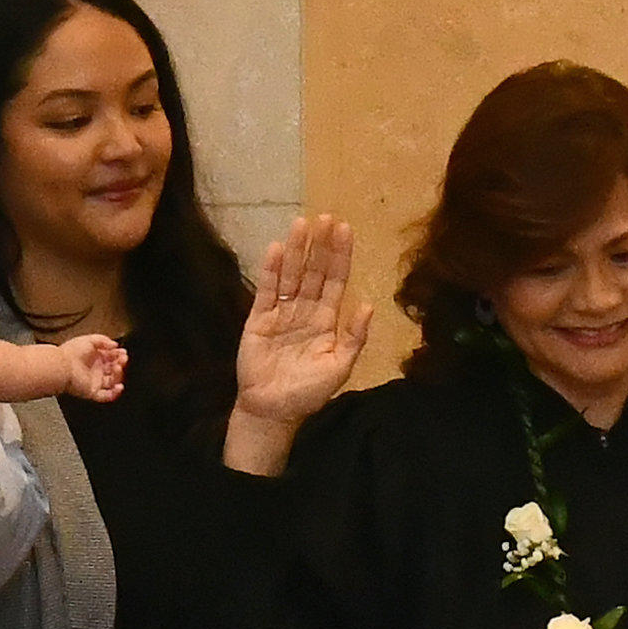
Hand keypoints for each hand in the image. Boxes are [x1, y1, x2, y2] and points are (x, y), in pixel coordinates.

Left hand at [65, 334, 125, 403]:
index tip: (123, 352)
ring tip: (119, 368)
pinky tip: (119, 387)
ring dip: (119, 375)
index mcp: (93, 357)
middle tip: (123, 359)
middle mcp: (94, 369)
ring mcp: (93, 381)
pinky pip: (106, 396)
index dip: (118, 354)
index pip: (110, 356)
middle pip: (113, 368)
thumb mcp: (89, 339)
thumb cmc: (71, 353)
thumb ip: (103, 340)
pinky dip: (114, 393)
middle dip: (120, 363)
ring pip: (112, 381)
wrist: (61, 367)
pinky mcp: (92, 392)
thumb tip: (115, 345)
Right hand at [228, 216, 365, 469]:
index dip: (340, 256)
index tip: (345, 230)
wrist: (272, 411)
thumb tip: (369, 305)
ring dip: (296, 251)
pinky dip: (269, 270)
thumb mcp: (339, 367)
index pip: (335, 281)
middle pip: (314, 272)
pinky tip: (274, 249)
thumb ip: (354, 337)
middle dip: (320, 246)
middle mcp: (305, 310)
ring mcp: (281, 313)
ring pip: (290, 276)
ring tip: (301, 224)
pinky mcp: (258, 319)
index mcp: (326, 320)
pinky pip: (266, 291)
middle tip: (325, 217)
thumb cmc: (308, 392)